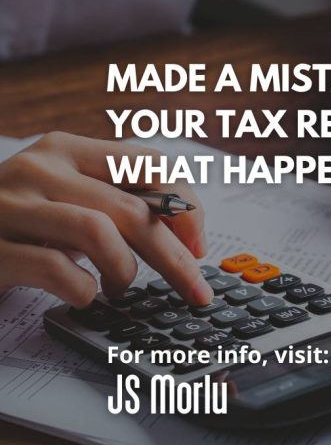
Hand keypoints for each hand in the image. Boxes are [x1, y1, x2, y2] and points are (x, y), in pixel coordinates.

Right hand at [0, 132, 213, 306]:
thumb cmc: (19, 223)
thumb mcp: (70, 199)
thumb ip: (118, 203)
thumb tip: (187, 235)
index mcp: (68, 149)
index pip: (149, 163)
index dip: (185, 206)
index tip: (198, 244)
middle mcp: (40, 167)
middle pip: (133, 209)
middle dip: (175, 257)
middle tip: (195, 290)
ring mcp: (10, 205)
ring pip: (98, 232)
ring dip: (124, 270)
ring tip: (120, 287)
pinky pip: (55, 268)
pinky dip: (83, 289)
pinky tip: (83, 295)